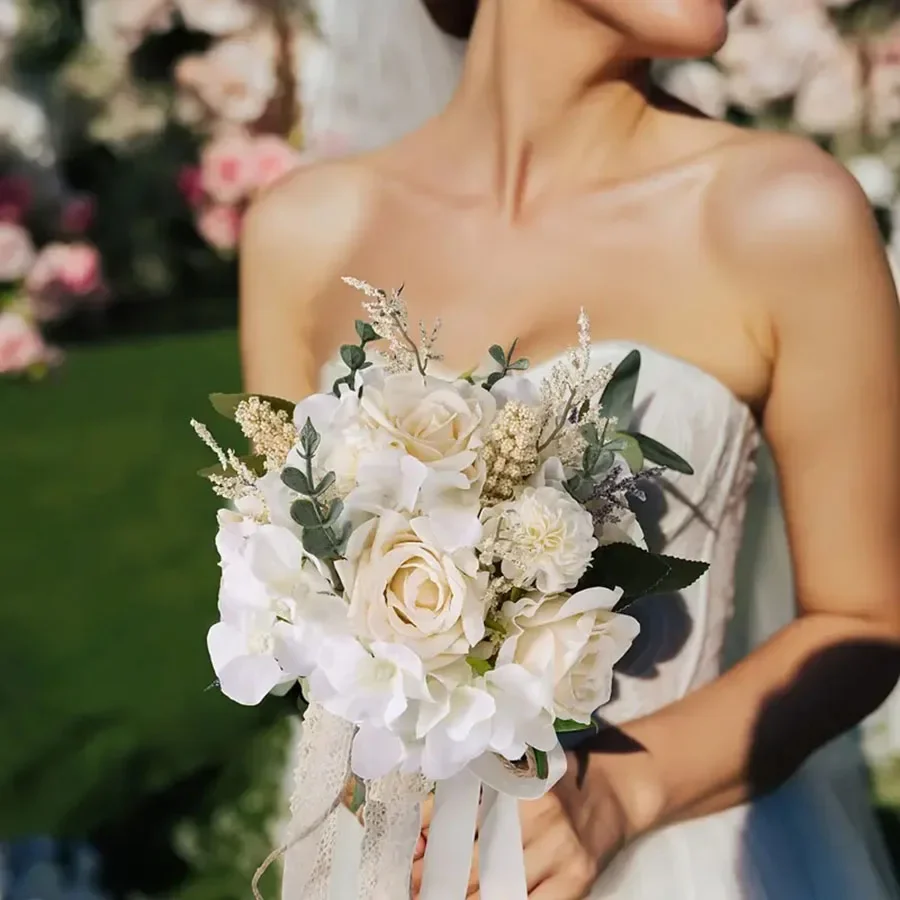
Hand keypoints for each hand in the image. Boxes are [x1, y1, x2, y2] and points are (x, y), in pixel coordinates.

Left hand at [410, 761, 628, 898]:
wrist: (613, 791)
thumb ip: (472, 798)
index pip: (456, 812)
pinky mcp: (577, 876)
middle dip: (436, 878)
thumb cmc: (554, 783)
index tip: (408, 856)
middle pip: (473, 857)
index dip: (428, 837)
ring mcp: (557, 847)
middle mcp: (533, 812)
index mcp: (511, 781)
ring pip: (498, 887)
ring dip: (464, 899)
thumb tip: (422, 834)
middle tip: (412, 888)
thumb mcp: (512, 777)